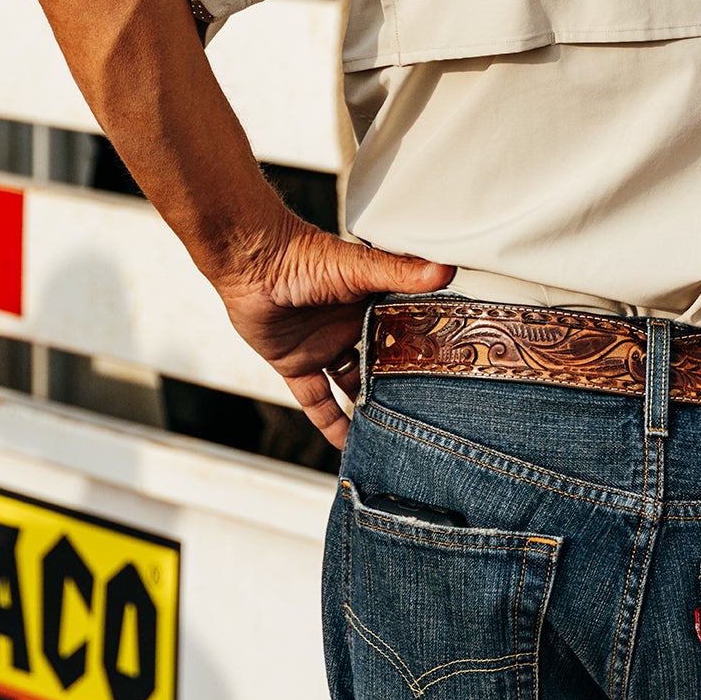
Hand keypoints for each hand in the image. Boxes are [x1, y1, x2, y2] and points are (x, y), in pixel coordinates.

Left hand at [216, 209, 453, 445]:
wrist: (251, 264)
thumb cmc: (303, 255)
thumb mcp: (358, 267)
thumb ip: (399, 273)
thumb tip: (444, 271)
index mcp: (370, 300)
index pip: (404, 330)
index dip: (423, 351)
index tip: (449, 373)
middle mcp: (350, 325)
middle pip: (381, 361)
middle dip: (399, 384)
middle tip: (426, 414)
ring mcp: (324, 347)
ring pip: (352, 384)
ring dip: (368, 407)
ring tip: (392, 433)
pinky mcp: (297, 365)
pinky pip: (318, 401)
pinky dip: (331, 423)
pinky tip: (348, 445)